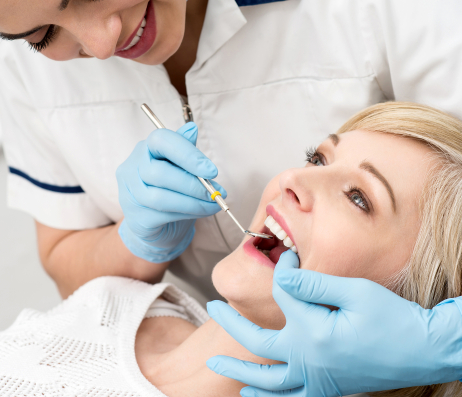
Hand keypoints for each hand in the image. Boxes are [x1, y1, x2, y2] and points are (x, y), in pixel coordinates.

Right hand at [116, 122, 225, 262]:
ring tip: (213, 203)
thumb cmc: (170, 190)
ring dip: (194, 202)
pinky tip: (203, 211)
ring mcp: (130, 194)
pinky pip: (163, 215)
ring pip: (161, 197)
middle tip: (216, 192)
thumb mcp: (179, 167)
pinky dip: (189, 213)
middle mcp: (132, 168)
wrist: (157, 225)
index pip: (160, 141)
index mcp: (145, 149)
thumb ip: (185, 149)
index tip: (212, 170)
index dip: (187, 154)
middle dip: (194, 184)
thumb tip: (192, 128)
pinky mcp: (136, 217)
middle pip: (160, 172)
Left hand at [207, 250, 461, 396]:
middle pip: (258, 342)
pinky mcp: (329, 389)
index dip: (282, 270)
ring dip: (241, 370)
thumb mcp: (354, 291)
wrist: (425, 351)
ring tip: (218, 363)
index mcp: (312, 332)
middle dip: (232, 323)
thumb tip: (281, 273)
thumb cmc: (393, 319)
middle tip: (212, 307)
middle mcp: (308, 360)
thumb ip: (312, 283)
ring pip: (269, 381)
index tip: (285, 255)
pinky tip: (256, 396)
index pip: (283, 293)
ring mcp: (317, 379)